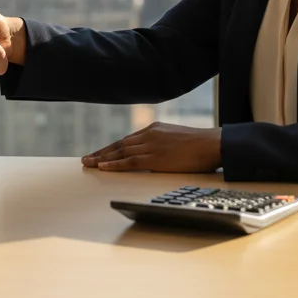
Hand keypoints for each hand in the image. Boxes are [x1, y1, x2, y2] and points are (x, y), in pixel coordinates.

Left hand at [82, 122, 221, 172]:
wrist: (212, 144)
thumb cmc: (200, 146)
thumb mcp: (177, 140)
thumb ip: (163, 145)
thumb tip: (158, 156)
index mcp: (153, 129)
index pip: (127, 140)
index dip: (111, 148)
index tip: (99, 154)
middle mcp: (148, 135)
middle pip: (119, 145)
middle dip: (101, 153)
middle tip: (86, 160)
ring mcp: (151, 145)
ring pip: (120, 152)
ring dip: (102, 159)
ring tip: (88, 164)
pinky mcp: (155, 157)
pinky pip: (130, 162)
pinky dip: (115, 164)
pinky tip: (103, 167)